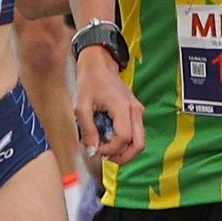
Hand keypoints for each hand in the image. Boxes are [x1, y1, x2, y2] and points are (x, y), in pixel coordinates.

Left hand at [74, 47, 144, 162]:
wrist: (99, 63)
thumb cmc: (90, 80)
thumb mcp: (82, 106)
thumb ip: (88, 130)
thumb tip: (93, 150)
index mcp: (123, 107)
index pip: (124, 138)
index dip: (110, 149)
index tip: (96, 149)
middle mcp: (135, 110)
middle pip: (139, 144)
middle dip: (123, 156)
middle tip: (106, 157)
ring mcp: (137, 111)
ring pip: (139, 141)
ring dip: (124, 150)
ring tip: (106, 147)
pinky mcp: (135, 111)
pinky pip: (135, 133)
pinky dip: (125, 141)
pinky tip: (109, 137)